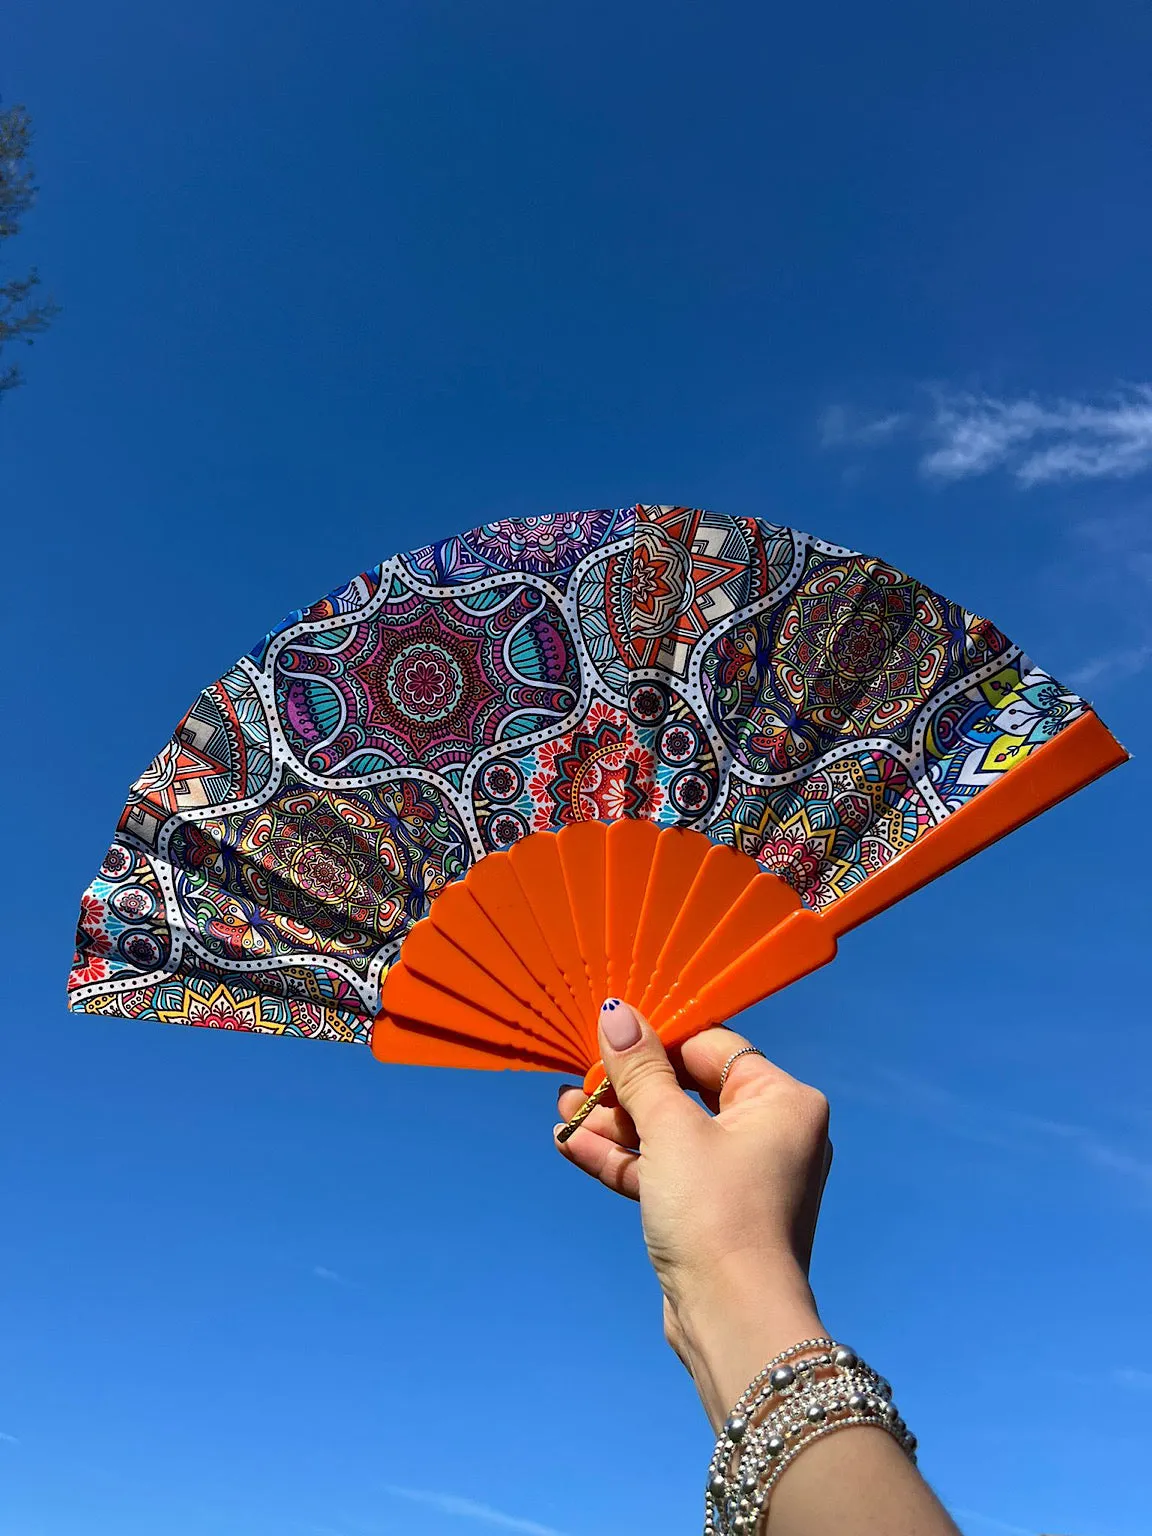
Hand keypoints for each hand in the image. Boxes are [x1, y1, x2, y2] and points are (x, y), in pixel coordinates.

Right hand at [553, 999, 832, 1428]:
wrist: (732, 1320)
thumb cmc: (716, 1214)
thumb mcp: (670, 1130)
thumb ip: (640, 1071)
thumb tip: (618, 1014)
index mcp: (782, 1101)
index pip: (712, 1047)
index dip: (656, 1042)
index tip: (607, 1039)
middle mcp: (771, 1133)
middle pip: (687, 1089)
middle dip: (627, 1089)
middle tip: (578, 1081)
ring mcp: (742, 1176)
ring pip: (671, 1133)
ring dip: (617, 1124)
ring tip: (563, 1113)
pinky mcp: (713, 1212)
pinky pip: (666, 1170)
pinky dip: (626, 1159)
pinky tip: (573, 1145)